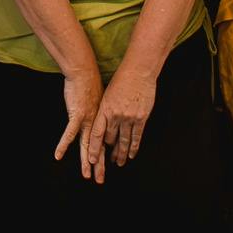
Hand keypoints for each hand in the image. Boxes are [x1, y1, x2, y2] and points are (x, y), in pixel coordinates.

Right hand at [54, 70, 103, 172]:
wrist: (84, 72)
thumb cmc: (89, 83)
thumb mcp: (98, 100)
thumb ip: (97, 112)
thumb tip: (97, 118)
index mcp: (101, 121)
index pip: (103, 143)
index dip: (105, 157)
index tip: (105, 168)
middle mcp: (95, 123)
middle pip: (98, 148)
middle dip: (99, 166)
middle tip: (100, 180)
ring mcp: (87, 120)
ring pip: (86, 145)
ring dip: (86, 161)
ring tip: (86, 175)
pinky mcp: (76, 115)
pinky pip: (69, 134)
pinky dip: (63, 145)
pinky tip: (58, 155)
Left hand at [89, 62, 160, 177]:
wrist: (138, 70)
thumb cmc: (122, 79)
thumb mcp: (108, 94)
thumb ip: (106, 109)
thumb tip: (105, 121)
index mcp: (104, 109)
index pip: (96, 134)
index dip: (94, 148)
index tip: (92, 160)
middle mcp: (115, 115)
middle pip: (110, 139)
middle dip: (108, 151)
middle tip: (107, 161)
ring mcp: (128, 117)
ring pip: (123, 141)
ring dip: (121, 153)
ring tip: (119, 163)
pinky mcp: (141, 117)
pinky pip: (137, 136)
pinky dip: (134, 147)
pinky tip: (132, 154)